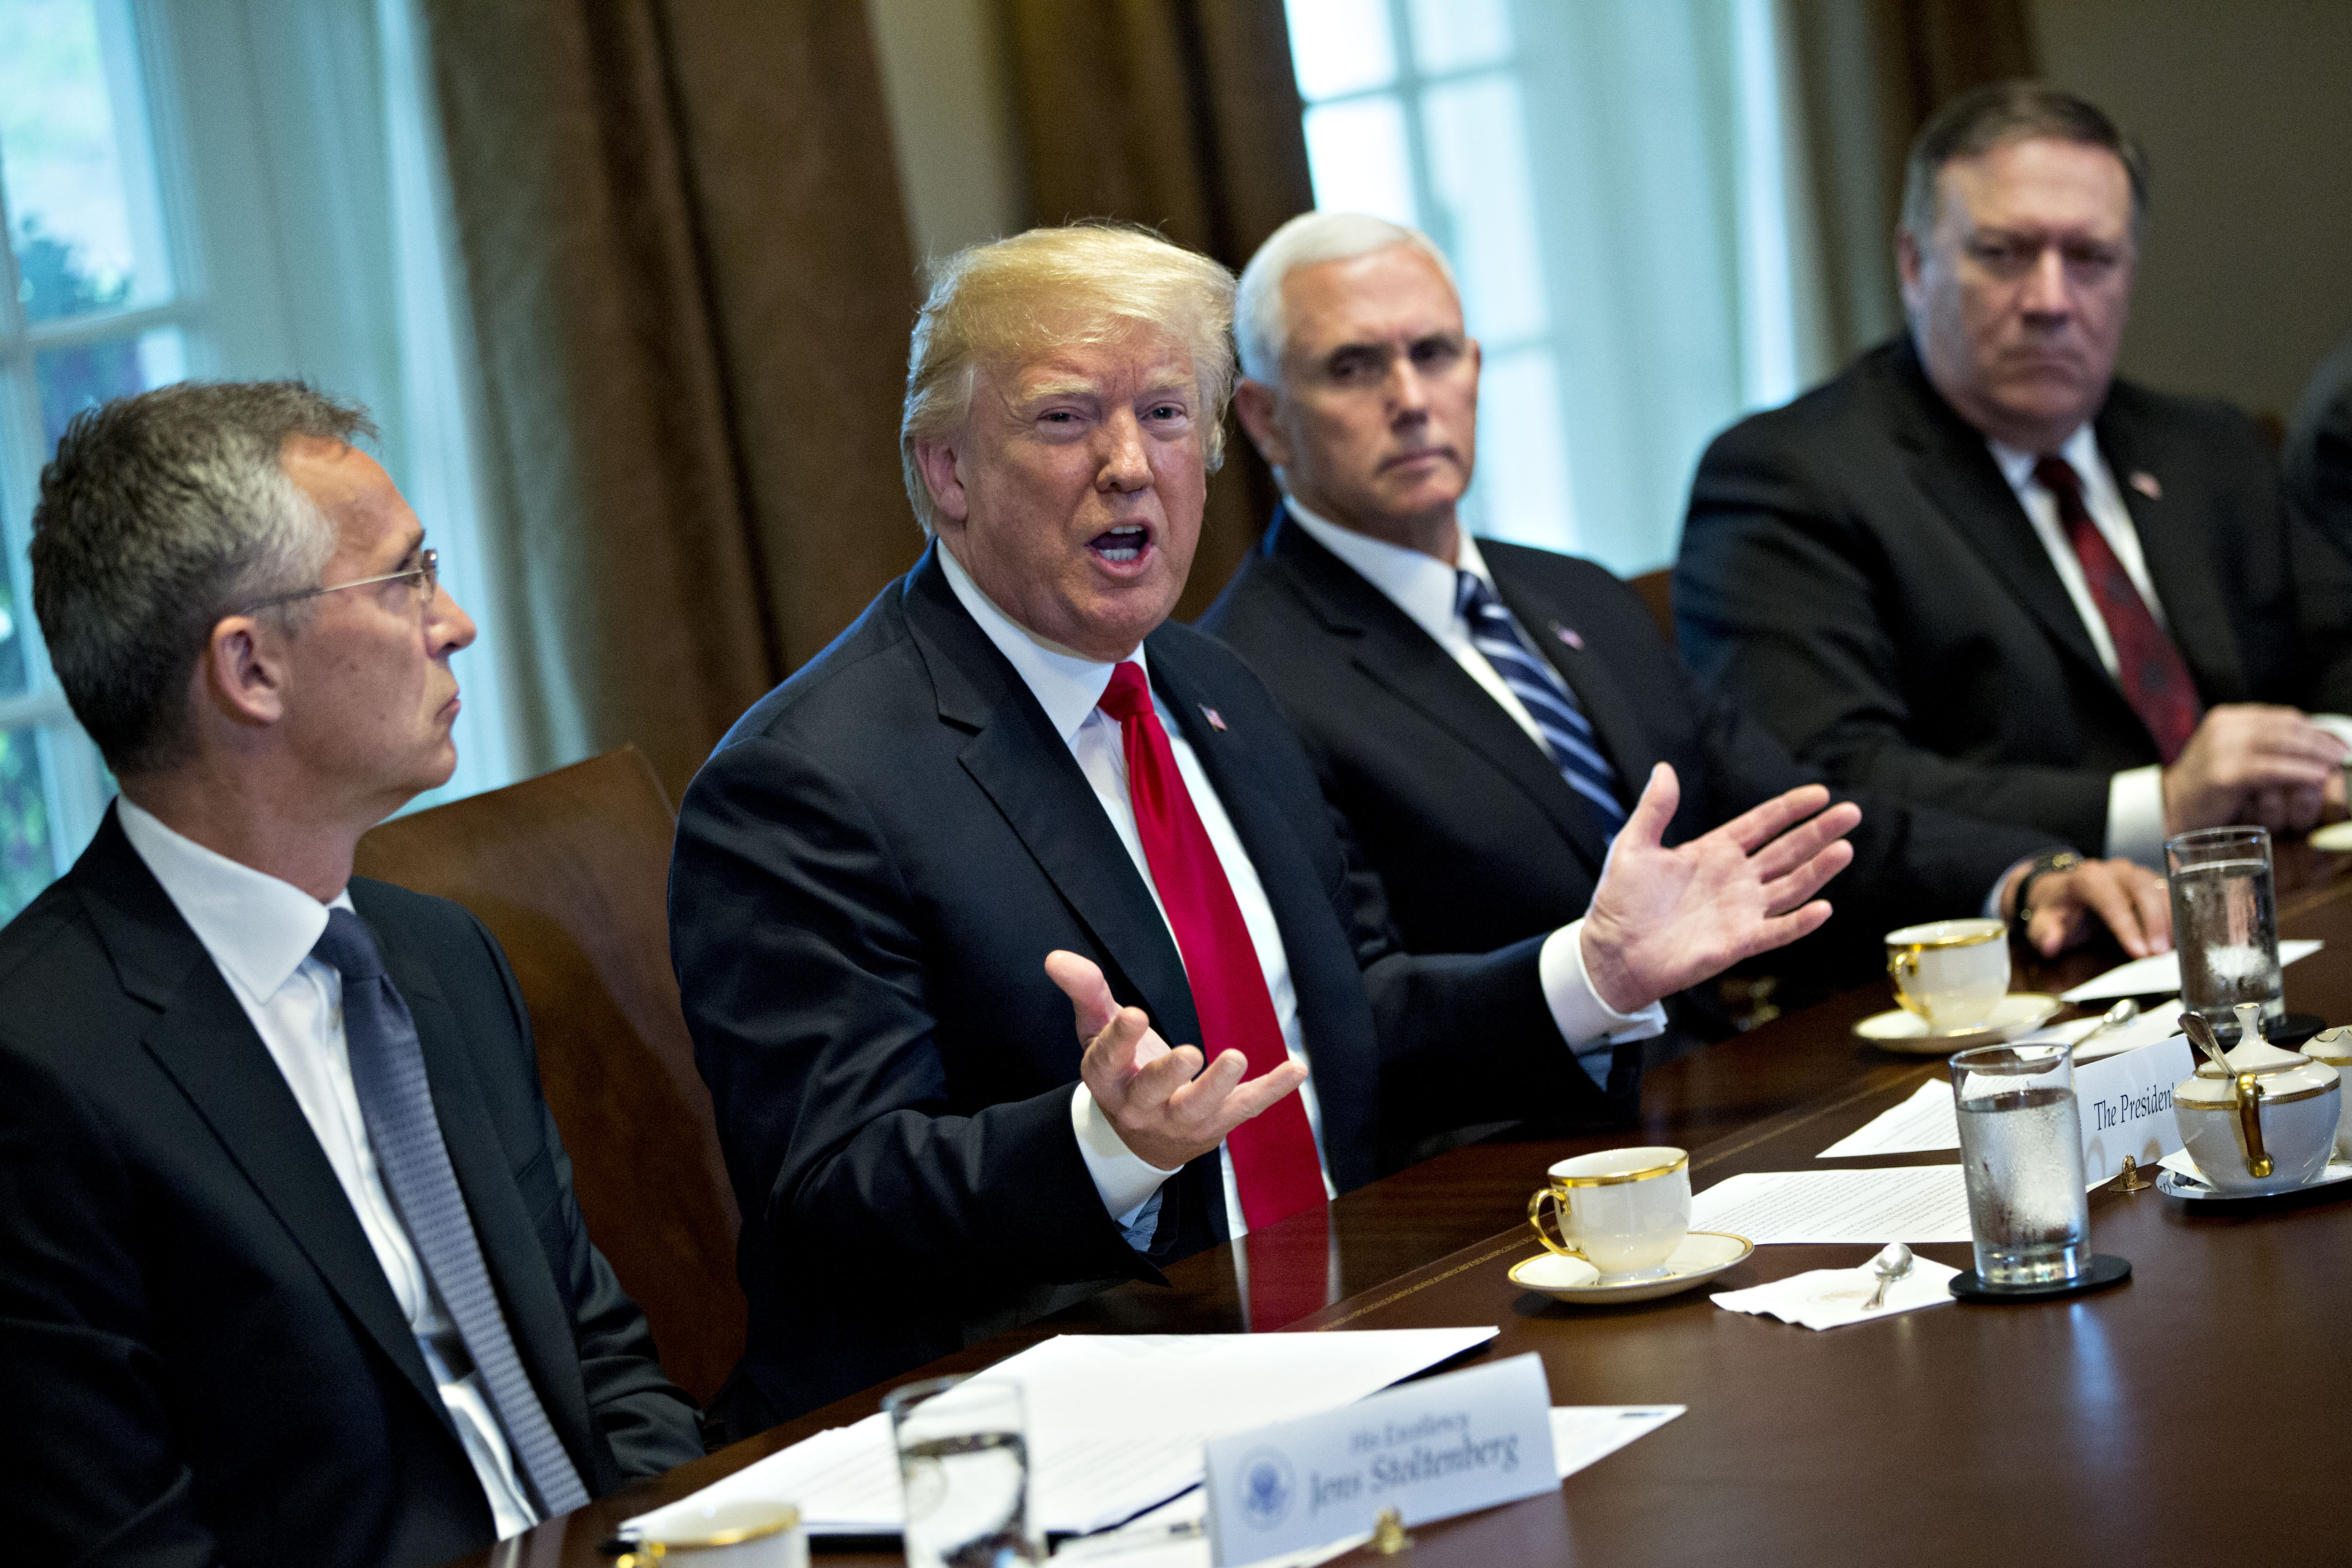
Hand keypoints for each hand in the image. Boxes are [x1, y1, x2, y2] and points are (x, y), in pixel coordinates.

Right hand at [1045, 950, 1305, 1170]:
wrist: (1143, 1139)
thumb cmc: (1123, 1071)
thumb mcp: (1099, 1030)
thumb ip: (1086, 992)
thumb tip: (1056, 957)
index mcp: (1108, 1079)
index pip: (1107, 1060)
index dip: (1120, 1039)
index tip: (1135, 1015)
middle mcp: (1140, 1106)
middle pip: (1151, 1092)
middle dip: (1168, 1074)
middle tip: (1190, 1052)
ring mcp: (1180, 1120)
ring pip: (1199, 1109)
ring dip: (1219, 1086)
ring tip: (1236, 1056)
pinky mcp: (1217, 1125)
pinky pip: (1245, 1109)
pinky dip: (1273, 1090)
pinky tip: (1297, 1068)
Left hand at [1578, 764, 1859, 1014]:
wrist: (1612, 952)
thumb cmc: (1620, 900)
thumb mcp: (1634, 846)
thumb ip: (1655, 809)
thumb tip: (1664, 768)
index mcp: (1713, 852)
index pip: (1761, 824)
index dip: (1790, 809)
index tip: (1820, 793)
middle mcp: (1735, 879)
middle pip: (1787, 851)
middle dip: (1818, 832)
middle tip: (1850, 813)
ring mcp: (1741, 911)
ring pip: (1791, 886)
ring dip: (1819, 870)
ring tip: (1845, 848)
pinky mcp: (1739, 942)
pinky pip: (1777, 930)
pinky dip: (1801, 922)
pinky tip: (1824, 907)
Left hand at [2004, 857, 2171, 957]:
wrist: (2063, 892)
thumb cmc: (2056, 908)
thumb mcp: (2042, 921)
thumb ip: (2044, 932)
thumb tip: (2050, 943)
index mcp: (2087, 878)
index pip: (2109, 898)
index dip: (2126, 925)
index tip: (2139, 952)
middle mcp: (2115, 871)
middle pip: (2141, 888)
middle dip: (2154, 921)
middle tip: (2160, 953)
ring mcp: (2136, 875)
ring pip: (2160, 889)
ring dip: (2170, 919)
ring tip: (2173, 949)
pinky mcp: (2151, 884)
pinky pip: (2170, 894)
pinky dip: (2177, 916)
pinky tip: (2182, 939)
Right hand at [2162, 705, 2344, 834]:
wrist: (2169, 807)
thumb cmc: (2205, 786)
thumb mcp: (2230, 754)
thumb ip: (2261, 745)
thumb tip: (2308, 746)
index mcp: (2227, 718)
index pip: (2282, 717)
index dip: (2314, 729)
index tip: (2337, 742)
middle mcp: (2224, 728)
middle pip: (2286, 727)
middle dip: (2320, 740)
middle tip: (2343, 754)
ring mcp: (2222, 749)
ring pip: (2282, 744)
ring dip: (2315, 754)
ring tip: (2335, 764)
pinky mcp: (2225, 773)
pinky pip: (2271, 769)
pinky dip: (2298, 772)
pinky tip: (2316, 777)